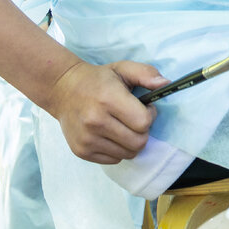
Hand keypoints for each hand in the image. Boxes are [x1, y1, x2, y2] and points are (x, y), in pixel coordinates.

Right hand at [45, 60, 168, 163]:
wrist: (63, 89)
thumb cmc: (98, 79)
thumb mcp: (123, 68)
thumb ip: (146, 74)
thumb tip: (166, 84)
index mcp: (108, 99)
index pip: (143, 123)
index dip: (150, 115)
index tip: (144, 107)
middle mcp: (96, 121)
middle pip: (138, 142)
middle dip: (143, 131)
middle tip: (135, 119)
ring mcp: (87, 139)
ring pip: (128, 154)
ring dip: (131, 142)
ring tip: (122, 126)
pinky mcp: (81, 151)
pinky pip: (114, 160)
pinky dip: (118, 149)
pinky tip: (110, 134)